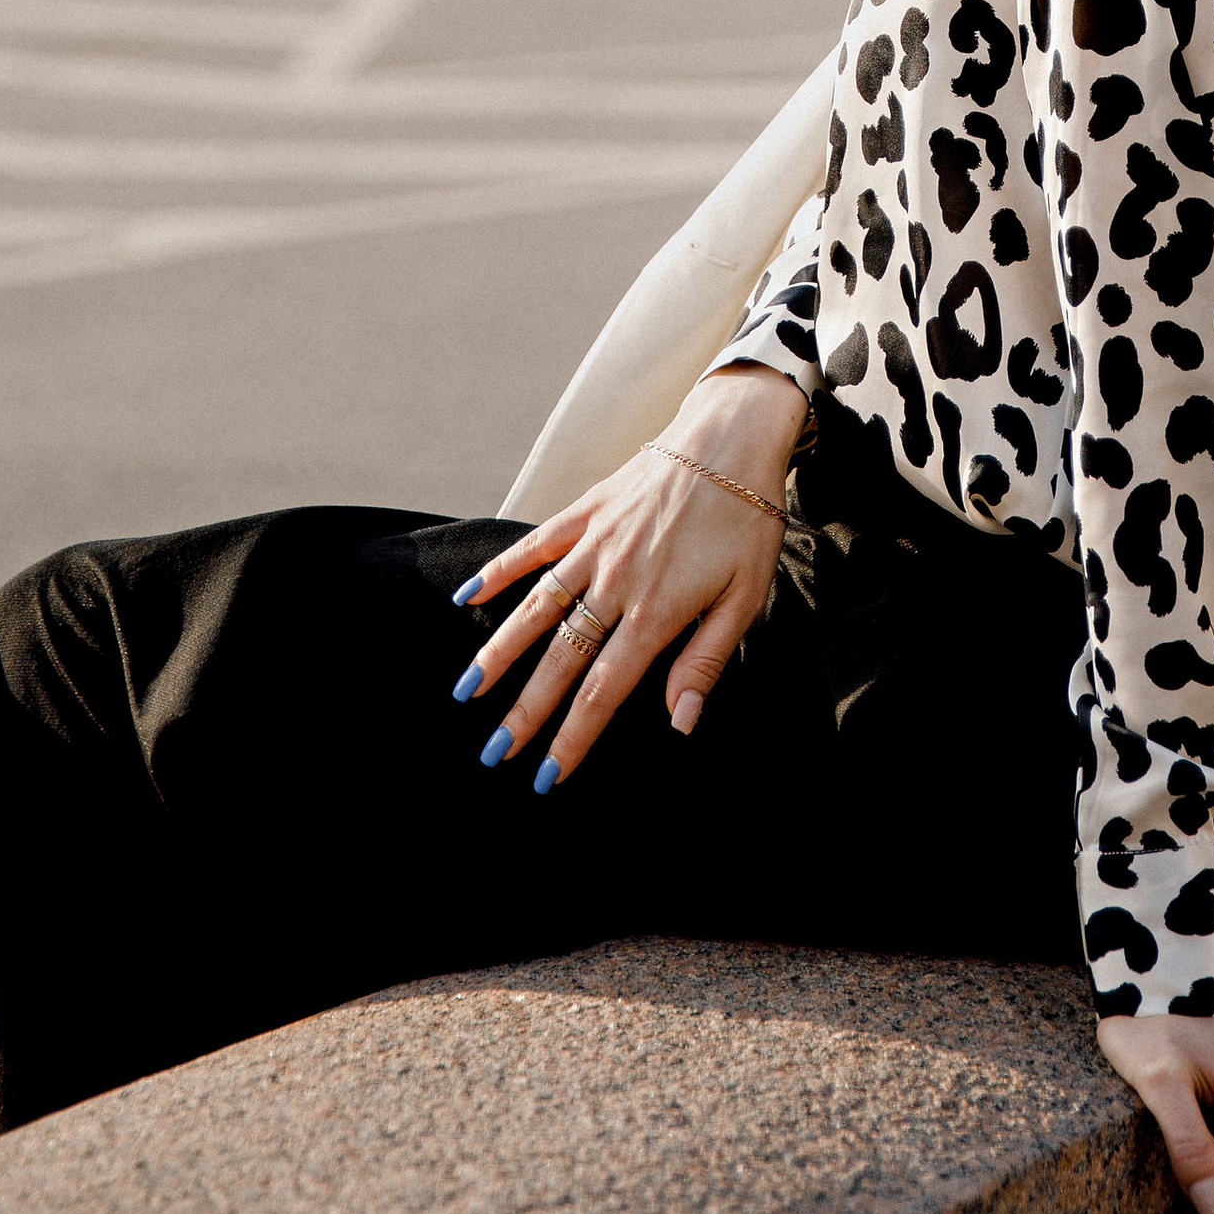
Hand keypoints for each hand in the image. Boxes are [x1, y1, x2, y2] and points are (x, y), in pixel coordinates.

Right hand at [449, 366, 807, 787]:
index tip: (543, 777)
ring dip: (498, 653)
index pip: (603, 692)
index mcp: (656, 613)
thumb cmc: (746, 521)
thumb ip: (706, 660)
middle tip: (491, 754)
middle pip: (560, 661)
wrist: (732, 437)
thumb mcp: (746, 596)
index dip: (571, 738)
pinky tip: (467, 596)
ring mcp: (595, 544)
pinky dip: (500, 571)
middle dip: (524, 713)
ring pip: (535, 608)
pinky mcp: (586, 510)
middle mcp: (616, 583)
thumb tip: (678, 723)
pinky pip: (535, 546)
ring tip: (466, 692)